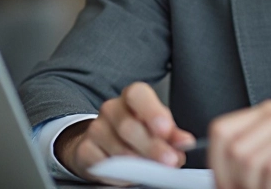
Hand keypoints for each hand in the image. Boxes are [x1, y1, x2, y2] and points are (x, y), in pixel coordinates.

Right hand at [55, 82, 195, 183]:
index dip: (152, 112)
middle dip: (151, 146)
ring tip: (152, 170)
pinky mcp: (85, 150)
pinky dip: (120, 174)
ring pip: (117, 148)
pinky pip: (103, 165)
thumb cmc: (138, 132)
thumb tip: (185, 142)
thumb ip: (173, 135)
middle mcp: (111, 109)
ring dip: (138, 163)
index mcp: (132, 97)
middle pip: (128, 126)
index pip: (137, 95)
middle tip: (168, 160)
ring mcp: (96, 128)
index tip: (165, 129)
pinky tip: (130, 176)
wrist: (105, 144)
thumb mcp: (159, 129)